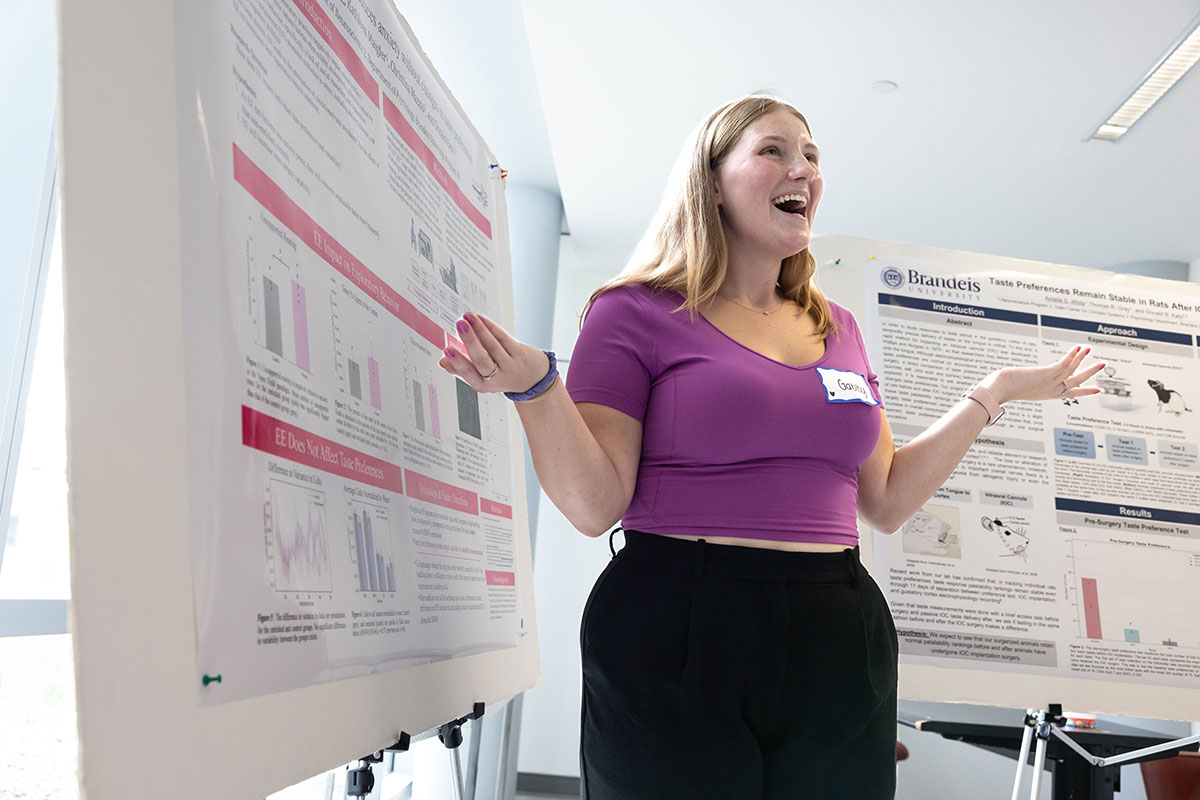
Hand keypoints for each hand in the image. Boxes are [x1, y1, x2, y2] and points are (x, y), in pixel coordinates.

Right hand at [439, 313, 550, 394]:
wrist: (534, 379)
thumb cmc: (503, 376)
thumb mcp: (482, 378)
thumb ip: (461, 369)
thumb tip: (443, 361)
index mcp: (484, 384)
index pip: (469, 373)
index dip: (458, 361)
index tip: (448, 349)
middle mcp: (497, 377)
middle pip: (482, 360)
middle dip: (470, 341)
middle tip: (460, 326)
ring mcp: (510, 365)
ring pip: (492, 345)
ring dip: (479, 329)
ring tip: (467, 317)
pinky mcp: (520, 353)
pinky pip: (503, 337)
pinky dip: (490, 326)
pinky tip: (480, 319)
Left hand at [982, 346, 1104, 403]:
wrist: (998, 390)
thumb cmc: (1002, 389)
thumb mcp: (1020, 387)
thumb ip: (1025, 384)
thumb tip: (1016, 378)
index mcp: (1047, 395)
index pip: (1070, 394)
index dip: (1085, 391)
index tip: (1097, 390)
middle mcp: (1051, 390)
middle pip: (1077, 382)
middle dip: (1091, 373)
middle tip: (1103, 364)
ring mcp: (1050, 383)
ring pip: (1073, 371)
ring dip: (1083, 359)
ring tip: (1091, 349)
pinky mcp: (1046, 375)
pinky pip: (1065, 364)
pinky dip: (1073, 355)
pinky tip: (1079, 348)